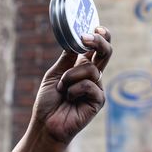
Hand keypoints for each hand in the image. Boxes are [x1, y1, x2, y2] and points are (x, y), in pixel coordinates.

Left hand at [30, 27, 111, 145]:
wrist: (45, 125)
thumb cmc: (49, 101)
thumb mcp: (55, 74)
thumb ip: (67, 58)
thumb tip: (75, 37)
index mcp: (82, 67)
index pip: (96, 48)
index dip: (100, 36)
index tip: (95, 26)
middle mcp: (93, 76)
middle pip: (105, 52)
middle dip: (99, 41)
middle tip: (88, 36)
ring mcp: (97, 88)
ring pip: (90, 69)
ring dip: (70, 77)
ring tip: (62, 90)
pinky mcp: (98, 101)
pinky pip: (89, 85)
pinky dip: (74, 90)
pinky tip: (69, 99)